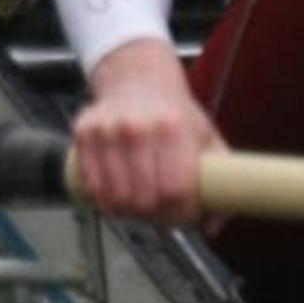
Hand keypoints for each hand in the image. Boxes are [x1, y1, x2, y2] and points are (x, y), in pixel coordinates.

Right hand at [69, 36, 218, 220]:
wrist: (138, 77)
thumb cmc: (174, 112)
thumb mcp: (206, 137)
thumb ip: (219, 181)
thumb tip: (213, 225)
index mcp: (173, 127)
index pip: (175, 190)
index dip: (181, 212)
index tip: (184, 213)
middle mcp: (137, 128)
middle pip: (144, 200)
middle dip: (156, 215)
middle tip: (163, 211)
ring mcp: (107, 131)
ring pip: (115, 199)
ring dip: (130, 211)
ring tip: (142, 203)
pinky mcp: (84, 134)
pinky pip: (93, 187)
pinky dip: (106, 200)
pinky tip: (119, 194)